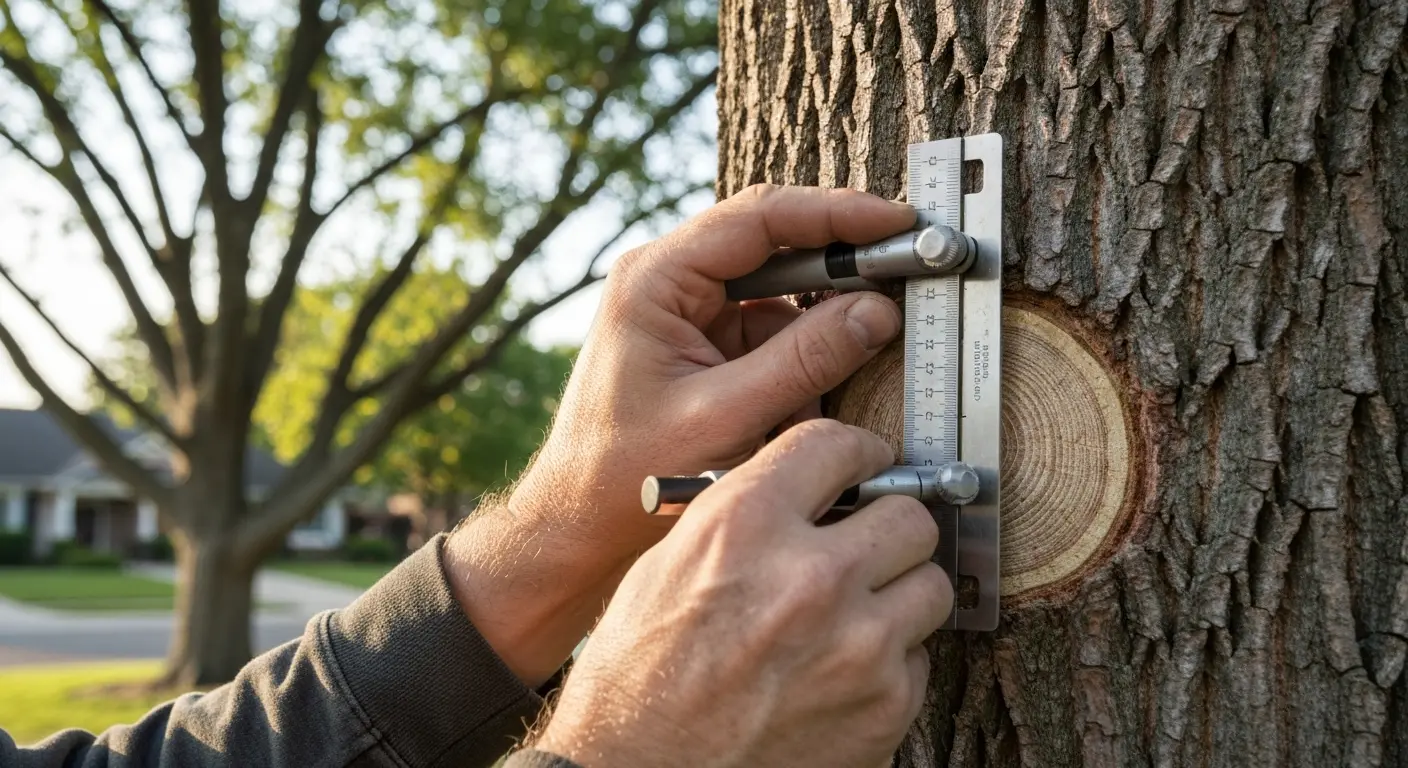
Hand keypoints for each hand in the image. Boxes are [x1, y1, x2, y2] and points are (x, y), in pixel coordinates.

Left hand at [446, 186, 915, 684]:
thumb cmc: (627, 474)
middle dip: (841, 256)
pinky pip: (769, 327)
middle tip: (907, 263)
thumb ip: (804, 361)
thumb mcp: (726, 417)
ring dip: (822, 312)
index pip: (760, 216)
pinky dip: (801, 351)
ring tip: (866, 328)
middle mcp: (668, 279)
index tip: (897, 222)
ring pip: (778, 287)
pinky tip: (818, 379)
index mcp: (656, 278)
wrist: (577, 521)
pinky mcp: (702, 341)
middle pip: (774, 241)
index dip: (837, 214)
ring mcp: (686, 309)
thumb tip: (876, 312)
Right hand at [533, 420, 953, 767]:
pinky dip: (889, 663)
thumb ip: (747, 513)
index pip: (837, 446)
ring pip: (930, 586)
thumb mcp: (671, 562)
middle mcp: (810, 578)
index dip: (857, 452)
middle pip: (909, 516)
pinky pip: (918, 660)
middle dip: (888, 527)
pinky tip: (840, 671)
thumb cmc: (640, 672)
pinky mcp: (883, 708)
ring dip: (897, 594)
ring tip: (854, 613)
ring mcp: (857, 647)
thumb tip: (809, 490)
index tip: (867, 464)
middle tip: (867, 544)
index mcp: (747, 526)